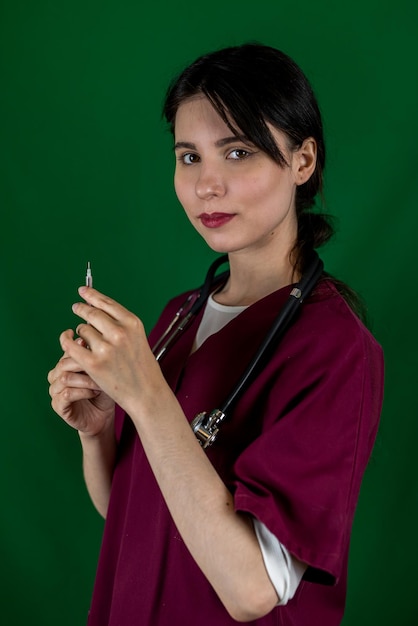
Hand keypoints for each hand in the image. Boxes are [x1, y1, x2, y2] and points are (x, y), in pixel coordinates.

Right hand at [48, 341, 114, 435]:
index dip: (75, 345)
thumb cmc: (104, 392)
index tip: (86, 341)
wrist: (103, 417)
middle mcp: (56, 376)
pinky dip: (82, 392)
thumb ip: (94, 357)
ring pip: (65, 378)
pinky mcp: (58, 406)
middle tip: (102, 369)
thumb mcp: (102, 372)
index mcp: (65, 364)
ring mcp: (55, 391)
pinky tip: (94, 393)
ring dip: (86, 380)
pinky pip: (66, 394)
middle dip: (84, 365)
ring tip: (100, 384)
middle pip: (64, 363)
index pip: (66, 350)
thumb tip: (89, 339)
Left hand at [58, 286, 165, 416]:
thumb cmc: (143, 368)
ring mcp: (106, 348)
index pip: (107, 303)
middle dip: (82, 309)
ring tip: (88, 342)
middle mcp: (119, 332)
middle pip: (91, 313)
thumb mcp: (138, 338)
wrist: (147, 393)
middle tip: (76, 307)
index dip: (92, 295)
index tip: (83, 291)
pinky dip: (68, 342)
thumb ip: (119, 324)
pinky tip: (69, 342)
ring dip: (81, 333)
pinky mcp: (93, 363)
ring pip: (82, 330)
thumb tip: (94, 310)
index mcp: (132, 323)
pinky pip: (72, 346)